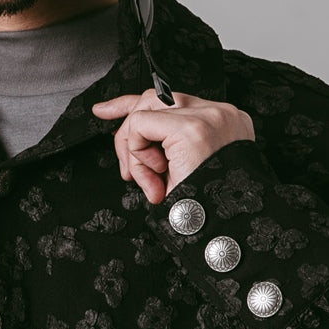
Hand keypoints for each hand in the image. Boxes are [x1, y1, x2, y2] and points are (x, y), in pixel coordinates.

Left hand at [91, 89, 254, 203]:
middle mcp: (219, 114)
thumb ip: (160, 149)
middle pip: (154, 98)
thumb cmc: (205, 210)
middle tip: (128, 170)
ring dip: (135, 149)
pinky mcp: (190, 128)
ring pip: (145, 110)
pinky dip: (137, 153)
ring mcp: (207, 117)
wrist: (225, 229)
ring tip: (151, 179)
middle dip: (127, 130)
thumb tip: (127, 136)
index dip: (131, 104)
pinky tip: (156, 174)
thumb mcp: (179, 173)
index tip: (103, 111)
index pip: (170, 100)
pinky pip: (141, 125)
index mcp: (222, 123)